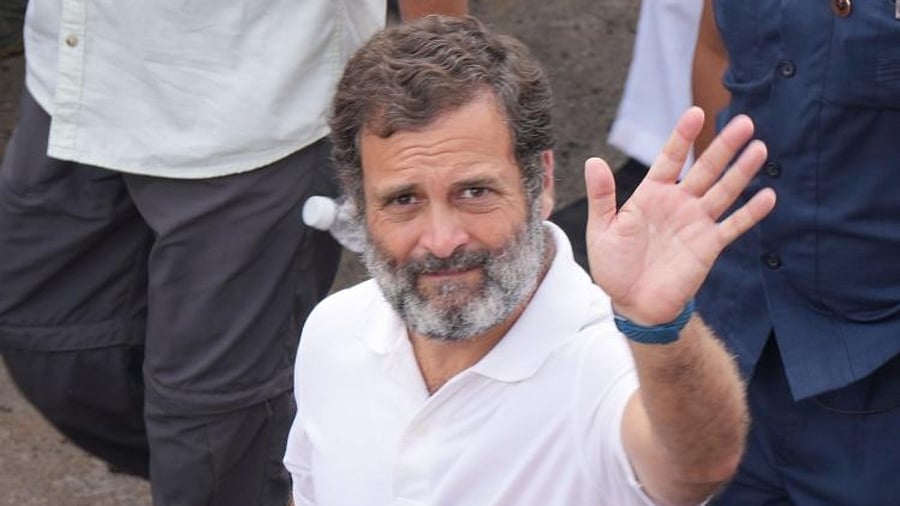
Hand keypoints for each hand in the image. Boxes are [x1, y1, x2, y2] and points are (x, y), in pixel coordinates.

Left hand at [585, 107, 774, 324]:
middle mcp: (678, 203)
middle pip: (705, 168)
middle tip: (744, 122)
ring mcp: (696, 223)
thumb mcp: (602, 230)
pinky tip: (768, 196)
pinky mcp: (709, 245)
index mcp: (651, 194)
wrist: (632, 304)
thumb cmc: (614, 267)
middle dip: (724, 146)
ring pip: (724, 191)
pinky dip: (750, 212)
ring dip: (742, 171)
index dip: (682, 136)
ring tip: (759, 148)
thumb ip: (601, 197)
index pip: (670, 158)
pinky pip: (733, 225)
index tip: (695, 113)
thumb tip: (593, 162)